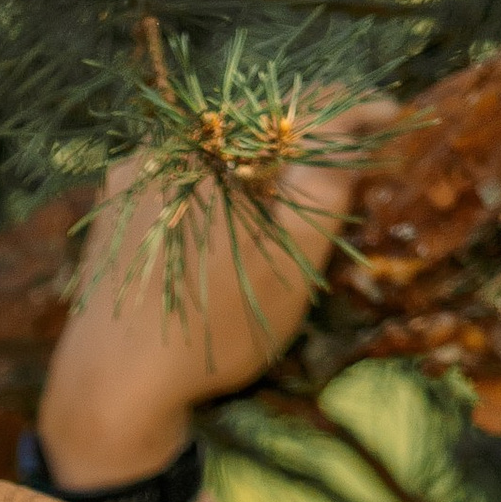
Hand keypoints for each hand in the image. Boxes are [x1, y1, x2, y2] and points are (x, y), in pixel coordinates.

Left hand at [37, 92, 397, 485]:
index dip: (352, 114)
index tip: (390, 119)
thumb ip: (328, 180)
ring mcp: (131, 178)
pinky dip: (210, 201)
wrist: (111, 389)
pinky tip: (219, 245)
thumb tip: (360, 118)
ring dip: (252, 177)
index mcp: (217, 149)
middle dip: (300, 150)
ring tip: (277, 223)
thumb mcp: (292, 259)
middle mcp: (167, 147)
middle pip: (254, 132)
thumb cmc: (213, 329)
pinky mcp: (111, 211)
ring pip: (215, 159)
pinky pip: (177, 187)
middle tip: (339, 180)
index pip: (301, 111)